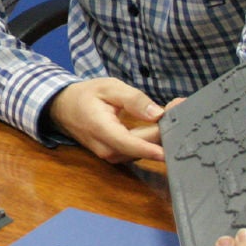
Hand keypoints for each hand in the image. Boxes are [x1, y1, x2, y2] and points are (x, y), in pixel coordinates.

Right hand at [45, 77, 165, 163]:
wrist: (64, 109)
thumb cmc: (86, 96)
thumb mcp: (109, 87)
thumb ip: (133, 100)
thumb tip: (157, 113)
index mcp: (101, 130)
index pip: (131, 145)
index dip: (153, 147)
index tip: (174, 145)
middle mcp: (107, 150)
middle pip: (144, 146)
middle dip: (165, 129)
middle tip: (181, 106)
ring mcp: (112, 156)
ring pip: (144, 150)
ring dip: (161, 135)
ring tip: (175, 111)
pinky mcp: (118, 157)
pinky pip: (140, 151)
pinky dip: (153, 139)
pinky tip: (164, 124)